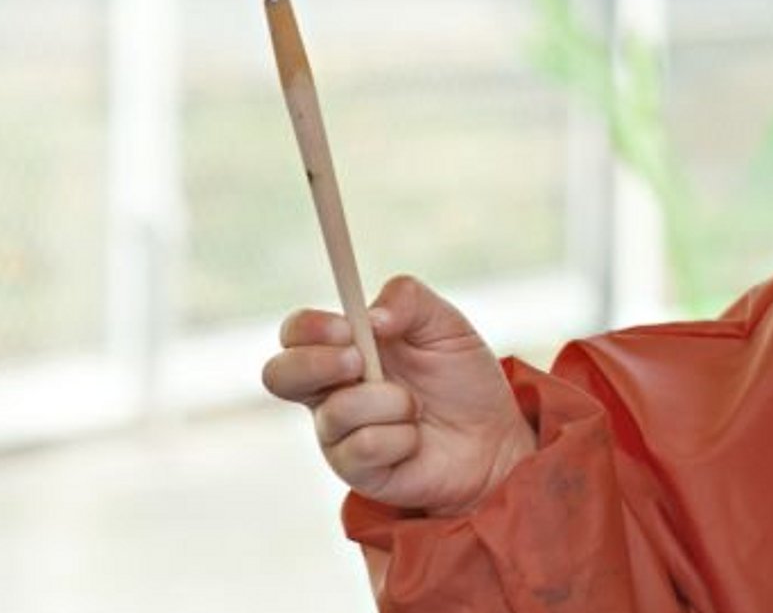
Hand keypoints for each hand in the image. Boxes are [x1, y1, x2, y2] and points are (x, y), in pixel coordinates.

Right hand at [262, 275, 536, 515]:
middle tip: (359, 361)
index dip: (309, 328)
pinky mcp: (357, 471)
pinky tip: (416, 439)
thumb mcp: (445, 324)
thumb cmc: (461, 378)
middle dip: (315, 364)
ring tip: (415, 407)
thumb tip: (370, 318)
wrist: (495, 437)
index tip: (347, 328)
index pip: (296, 333)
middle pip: (278, 375)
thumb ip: (408, 300)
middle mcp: (330, 391)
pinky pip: (363, 448)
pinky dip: (400, 437)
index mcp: (343, 349)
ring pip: (335, 412)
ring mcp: (339, 434)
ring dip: (388, 402)